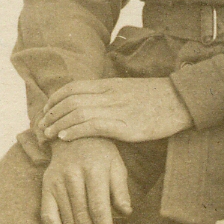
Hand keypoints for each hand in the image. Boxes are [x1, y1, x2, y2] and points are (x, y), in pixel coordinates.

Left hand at [38, 78, 192, 143]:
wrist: (182, 100)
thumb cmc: (159, 99)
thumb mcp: (130, 91)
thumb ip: (112, 96)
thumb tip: (95, 105)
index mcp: (109, 85)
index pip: (72, 88)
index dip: (54, 100)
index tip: (46, 112)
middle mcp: (109, 94)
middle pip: (69, 100)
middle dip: (50, 114)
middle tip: (40, 128)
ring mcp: (116, 108)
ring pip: (76, 112)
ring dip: (57, 124)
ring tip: (47, 136)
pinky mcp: (125, 124)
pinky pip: (93, 125)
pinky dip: (74, 131)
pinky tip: (65, 138)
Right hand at [40, 137, 132, 223]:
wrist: (74, 135)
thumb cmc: (101, 153)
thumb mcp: (116, 165)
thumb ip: (121, 188)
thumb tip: (126, 212)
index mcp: (93, 170)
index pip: (99, 208)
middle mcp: (72, 177)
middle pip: (82, 217)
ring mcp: (57, 183)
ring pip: (67, 219)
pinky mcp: (46, 187)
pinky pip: (48, 215)